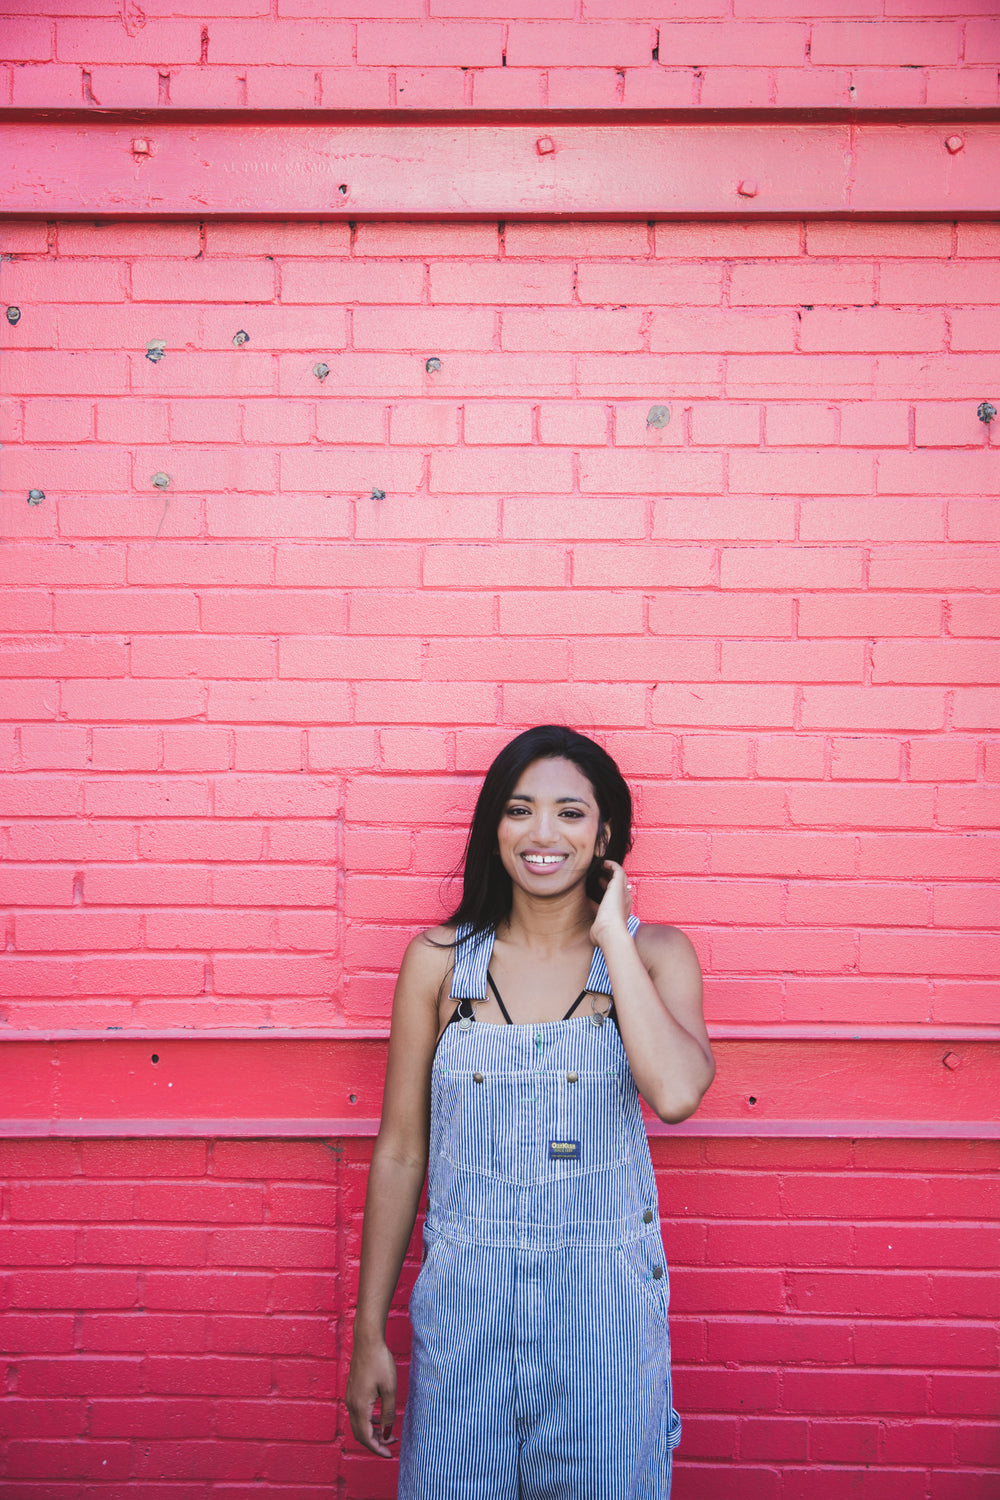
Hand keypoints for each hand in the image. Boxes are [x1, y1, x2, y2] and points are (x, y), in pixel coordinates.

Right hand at [346, 1335, 397, 1457]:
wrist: (367, 1340)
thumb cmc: (380, 1361)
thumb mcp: (389, 1389)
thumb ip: (388, 1413)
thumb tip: (388, 1432)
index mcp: (360, 1406)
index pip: (366, 1438)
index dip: (377, 1449)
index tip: (390, 1455)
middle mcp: (351, 1404)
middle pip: (360, 1434)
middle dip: (375, 1443)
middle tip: (391, 1444)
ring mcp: (350, 1397)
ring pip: (359, 1424)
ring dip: (372, 1432)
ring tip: (388, 1432)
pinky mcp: (353, 1391)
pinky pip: (358, 1414)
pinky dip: (369, 1421)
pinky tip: (380, 1418)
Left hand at [589, 860, 632, 949]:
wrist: (609, 931)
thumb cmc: (603, 933)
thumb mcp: (597, 923)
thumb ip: (593, 913)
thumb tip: (586, 905)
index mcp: (622, 910)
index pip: (618, 895)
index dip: (609, 888)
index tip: (599, 885)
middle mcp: (625, 900)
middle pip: (621, 884)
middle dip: (611, 878)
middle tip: (600, 874)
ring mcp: (624, 892)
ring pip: (621, 876)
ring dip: (612, 869)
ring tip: (602, 865)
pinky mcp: (619, 885)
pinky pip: (618, 870)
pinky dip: (611, 865)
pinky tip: (603, 863)